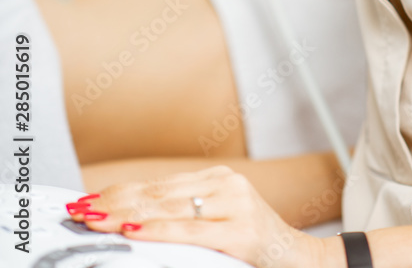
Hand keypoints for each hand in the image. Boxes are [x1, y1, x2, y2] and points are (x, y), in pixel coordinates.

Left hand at [65, 166, 330, 267]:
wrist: (301, 261)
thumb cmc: (256, 250)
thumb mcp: (219, 227)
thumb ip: (185, 219)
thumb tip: (133, 222)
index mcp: (218, 180)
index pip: (157, 186)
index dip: (121, 193)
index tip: (90, 201)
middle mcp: (226, 184)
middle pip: (157, 193)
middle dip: (115, 203)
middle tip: (81, 209)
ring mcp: (235, 202)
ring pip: (168, 207)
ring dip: (125, 215)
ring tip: (96, 219)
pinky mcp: (240, 228)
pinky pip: (189, 229)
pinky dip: (158, 230)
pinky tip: (134, 230)